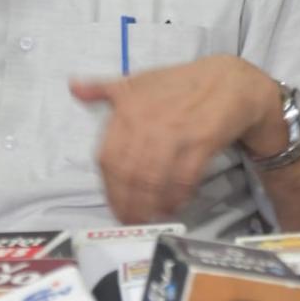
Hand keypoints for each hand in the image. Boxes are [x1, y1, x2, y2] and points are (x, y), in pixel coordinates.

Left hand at [70, 56, 283, 223]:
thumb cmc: (178, 83)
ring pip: (153, 181)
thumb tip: (73, 87)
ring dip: (149, 206)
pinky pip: (183, 180)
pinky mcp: (201, 143)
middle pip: (129, 175)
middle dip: (128, 203)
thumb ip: (102, 89)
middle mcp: (148, 122)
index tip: (113, 202)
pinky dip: (176, 198)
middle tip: (130, 219)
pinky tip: (172, 206)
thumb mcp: (135, 81)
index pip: (108, 157)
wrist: (226, 81)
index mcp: (128, 108)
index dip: (109, 187)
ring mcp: (175, 133)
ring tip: (148, 218)